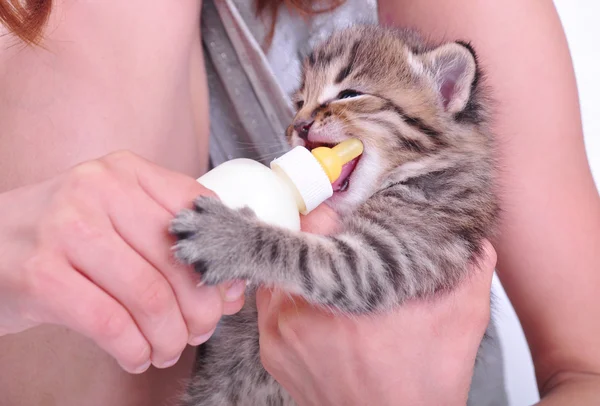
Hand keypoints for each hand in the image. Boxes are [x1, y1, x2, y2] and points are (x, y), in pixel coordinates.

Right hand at [0, 151, 244, 373]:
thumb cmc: (62, 237)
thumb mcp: (118, 220)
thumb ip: (173, 246)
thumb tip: (230, 291)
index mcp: (125, 171)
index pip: (199, 210)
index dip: (221, 260)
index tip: (224, 294)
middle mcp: (98, 190)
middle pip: (178, 261)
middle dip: (200, 311)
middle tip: (198, 332)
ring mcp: (66, 229)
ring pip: (149, 296)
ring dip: (169, 336)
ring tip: (167, 349)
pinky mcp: (41, 275)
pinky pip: (111, 323)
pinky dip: (135, 349)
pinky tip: (136, 355)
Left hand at [256, 205, 494, 405]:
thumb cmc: (421, 385)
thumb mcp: (462, 320)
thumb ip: (469, 266)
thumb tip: (468, 232)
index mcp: (346, 299)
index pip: (317, 222)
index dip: (334, 208)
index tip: (346, 207)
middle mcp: (299, 315)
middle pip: (295, 243)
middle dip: (321, 236)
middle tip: (344, 238)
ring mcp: (278, 334)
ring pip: (283, 269)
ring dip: (306, 262)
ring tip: (335, 270)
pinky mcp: (272, 350)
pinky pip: (273, 299)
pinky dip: (294, 291)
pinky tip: (322, 299)